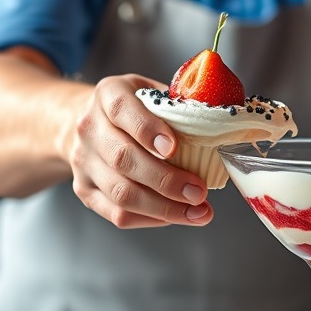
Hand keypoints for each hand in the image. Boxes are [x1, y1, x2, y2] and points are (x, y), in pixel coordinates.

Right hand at [67, 74, 213, 228]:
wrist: (85, 122)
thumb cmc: (132, 108)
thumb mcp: (150, 92)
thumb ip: (179, 104)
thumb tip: (228, 125)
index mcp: (107, 94)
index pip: (121, 110)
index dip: (147, 130)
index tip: (174, 148)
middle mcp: (89, 128)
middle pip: (123, 159)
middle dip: (166, 180)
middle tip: (199, 191)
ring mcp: (82, 161)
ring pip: (121, 193)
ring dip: (163, 208)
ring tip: (197, 211)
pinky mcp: (84, 189)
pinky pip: (116, 213)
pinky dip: (150, 218)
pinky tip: (175, 215)